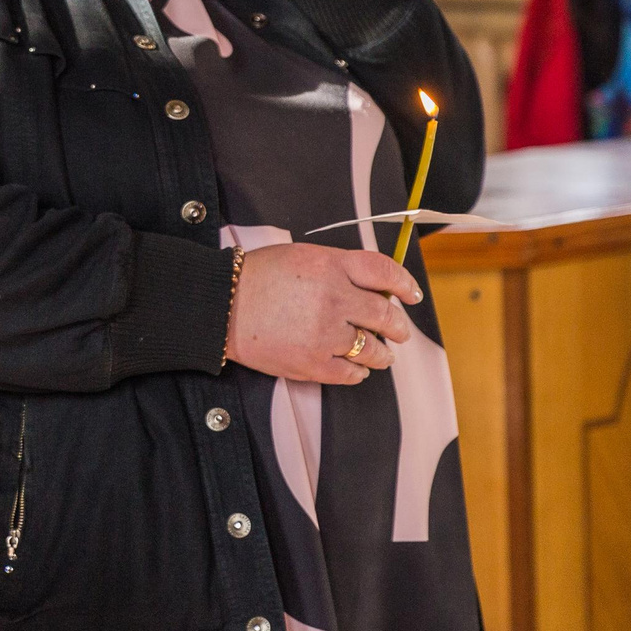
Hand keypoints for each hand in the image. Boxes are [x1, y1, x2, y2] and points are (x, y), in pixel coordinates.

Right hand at [227, 243, 420, 385]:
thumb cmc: (257, 278)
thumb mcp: (301, 257)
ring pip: (373, 349)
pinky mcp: (313, 363)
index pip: (384, 272)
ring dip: (381, 353)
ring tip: (379, 354)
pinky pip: (352, 373)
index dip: (404, 284)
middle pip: (385, 316)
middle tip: (398, 331)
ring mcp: (324, 334)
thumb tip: (374, 288)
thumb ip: (339, 268)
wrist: (219, 305)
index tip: (411, 295)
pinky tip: (355, 367)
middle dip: (398, 327)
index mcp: (330, 267)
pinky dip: (358, 371)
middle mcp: (333, 299)